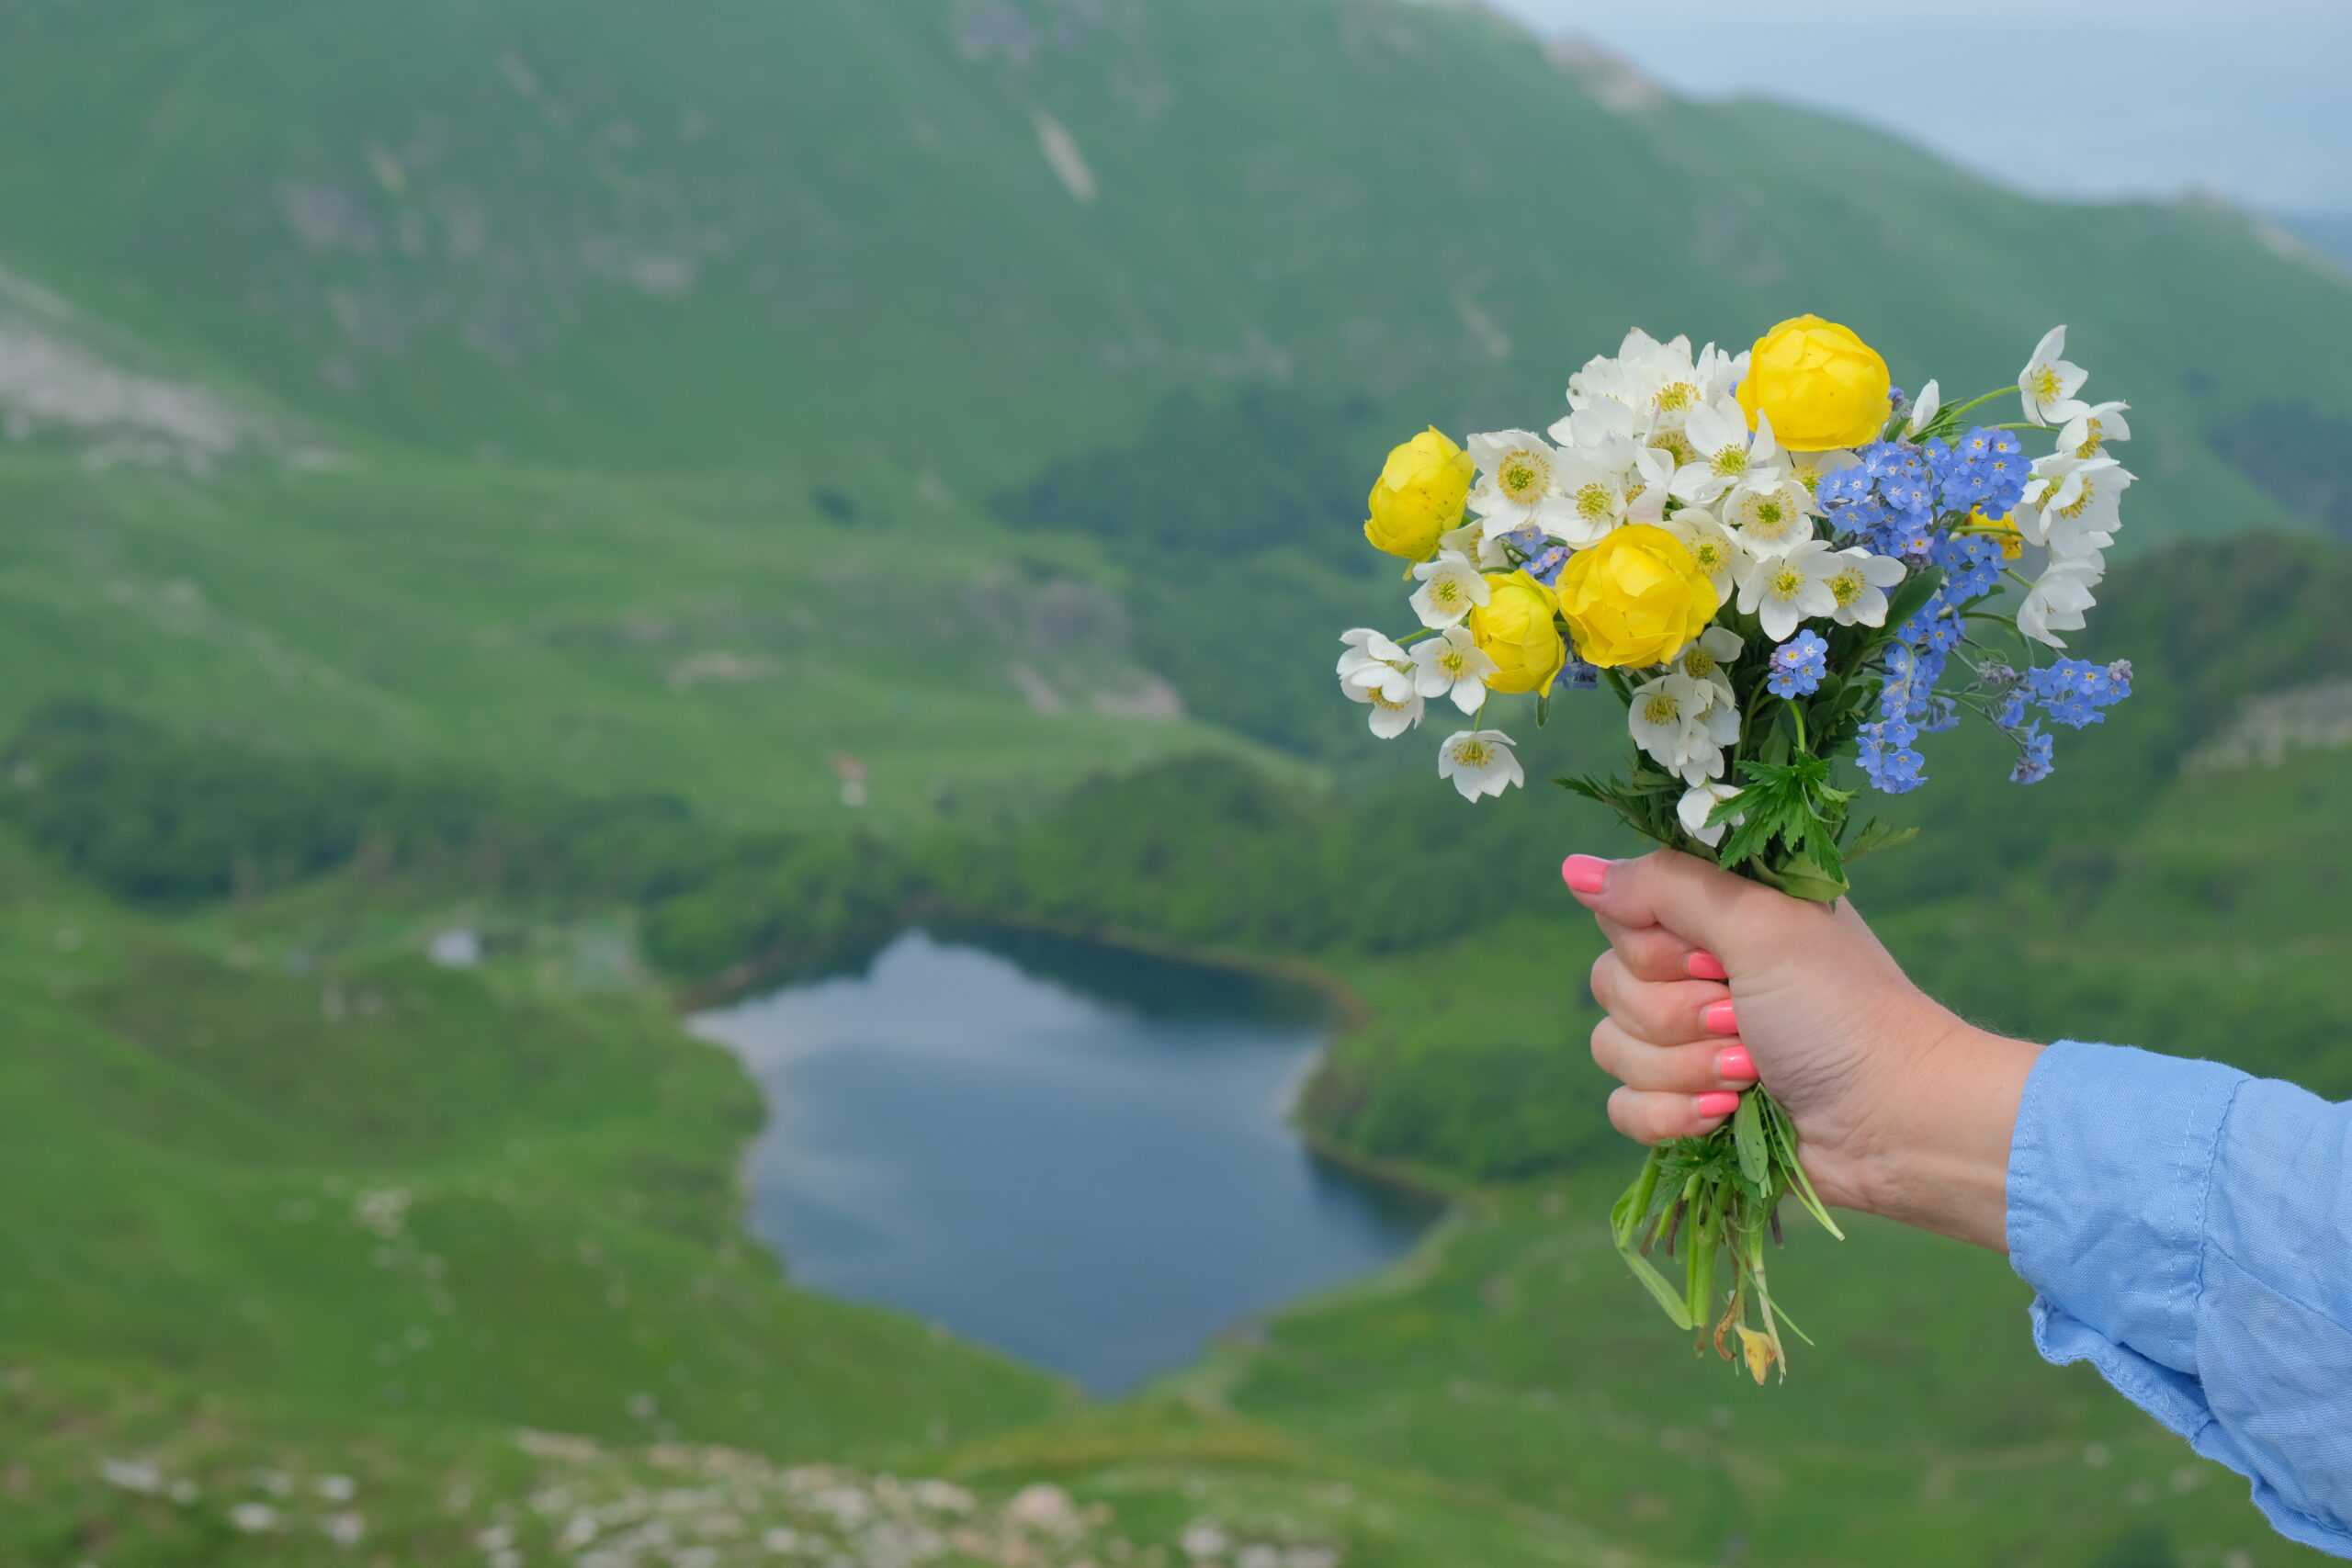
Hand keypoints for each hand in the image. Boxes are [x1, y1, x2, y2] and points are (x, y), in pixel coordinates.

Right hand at [1561, 849, 2040, 1251]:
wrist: (1894, 1121)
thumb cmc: (1842, 1010)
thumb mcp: (1760, 926)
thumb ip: (1666, 886)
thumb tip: (1572, 867)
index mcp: (1715, 918)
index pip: (1620, 914)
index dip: (1656, 945)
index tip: (1714, 958)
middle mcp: (1696, 974)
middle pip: (1609, 984)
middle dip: (1678, 1015)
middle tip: (1745, 1017)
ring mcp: (1689, 1043)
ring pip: (1612, 1049)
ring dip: (1686, 1068)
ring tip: (1753, 1072)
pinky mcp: (1687, 1106)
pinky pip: (1623, 1108)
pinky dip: (1674, 1115)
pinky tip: (1727, 1113)